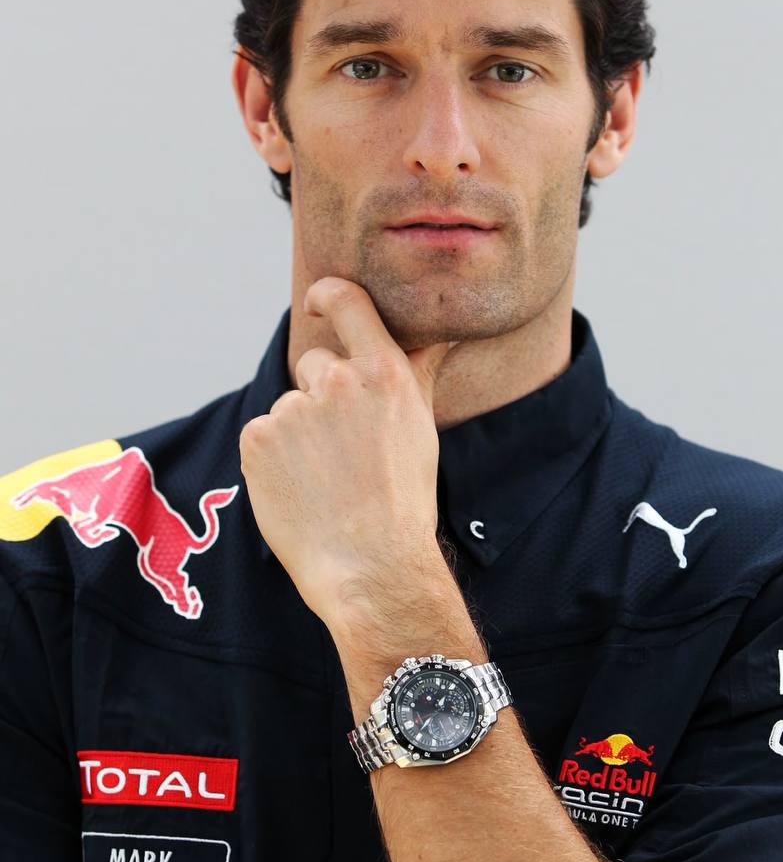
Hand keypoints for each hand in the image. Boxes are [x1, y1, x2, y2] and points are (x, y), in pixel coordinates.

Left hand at [238, 277, 458, 630]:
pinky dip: (273, 460)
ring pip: (289, 409)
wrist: (370, 566)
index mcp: (383, 372)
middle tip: (343, 452)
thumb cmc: (404, 500)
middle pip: (314, 366)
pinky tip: (299, 490)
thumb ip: (420, 370)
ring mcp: (292, 409)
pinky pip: (262, 437)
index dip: (327, 295)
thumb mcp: (420, 426)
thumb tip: (445, 333)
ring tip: (325, 481)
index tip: (319, 303)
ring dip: (298, 436)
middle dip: (322, 399)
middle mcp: (336, 381)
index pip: (347, 300)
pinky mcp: (257, 438)